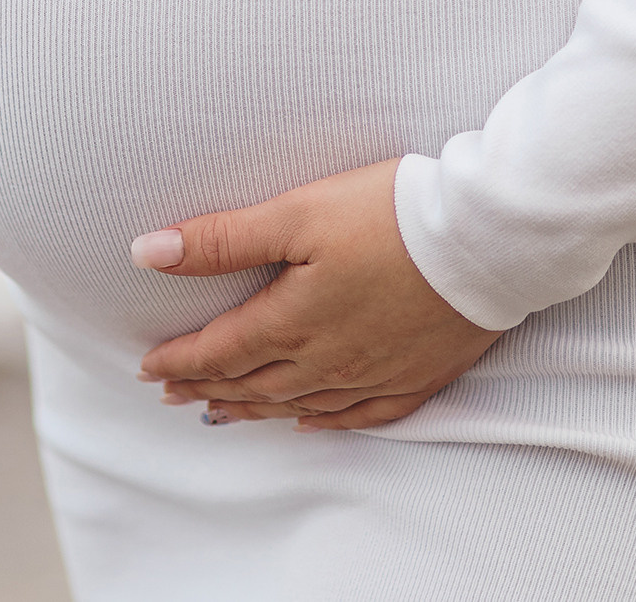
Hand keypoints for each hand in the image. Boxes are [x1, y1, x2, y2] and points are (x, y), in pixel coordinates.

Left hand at [131, 160, 503, 430]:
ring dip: (254, 408)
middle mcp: (328, 360)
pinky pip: (360, 416)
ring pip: (299, 404)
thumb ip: (222, 239)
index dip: (180, 358)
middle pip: (254, 383)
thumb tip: (147, 253)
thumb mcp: (298, 212)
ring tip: (221, 410)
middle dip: (207, 386)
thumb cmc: (394, 216)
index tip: (147, 366)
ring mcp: (374, 374)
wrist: (488, 240)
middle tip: (171, 392)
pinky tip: (309, 423)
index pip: (220, 350)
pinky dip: (325, 422)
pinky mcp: (417, 376)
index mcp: (293, 321)